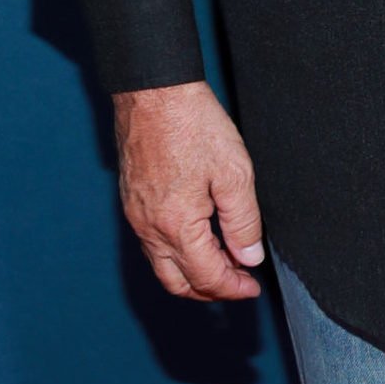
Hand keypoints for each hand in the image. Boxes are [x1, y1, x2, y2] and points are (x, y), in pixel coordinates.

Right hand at [113, 80, 265, 300]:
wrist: (153, 92)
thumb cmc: (193, 125)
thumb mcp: (234, 172)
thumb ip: (243, 221)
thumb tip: (249, 258)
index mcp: (176, 226)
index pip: (206, 277)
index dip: (233, 288)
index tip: (252, 287)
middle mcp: (150, 229)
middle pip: (178, 282)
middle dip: (209, 291)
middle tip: (237, 285)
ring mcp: (137, 216)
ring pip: (161, 266)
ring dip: (191, 275)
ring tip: (220, 266)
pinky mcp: (132, 200)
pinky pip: (151, 245)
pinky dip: (174, 255)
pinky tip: (194, 240)